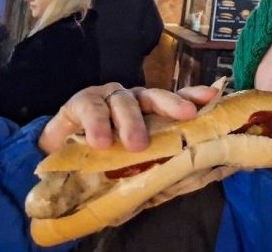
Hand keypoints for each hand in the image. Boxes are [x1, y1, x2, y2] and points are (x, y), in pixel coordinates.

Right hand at [37, 82, 217, 154]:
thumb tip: (187, 175)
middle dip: (172, 104)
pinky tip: (99, 141)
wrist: (60, 156)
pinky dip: (97, 124)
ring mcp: (109, 97)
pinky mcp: (82, 101)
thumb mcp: (133, 160)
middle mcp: (135, 99)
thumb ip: (156, 161)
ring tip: (135, 144)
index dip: (194, 95)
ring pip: (126, 101)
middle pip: (155, 96)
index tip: (211, 97)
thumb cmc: (105, 158)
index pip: (177, 98)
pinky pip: (91, 108)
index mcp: (151, 111)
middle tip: (186, 116)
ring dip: (132, 121)